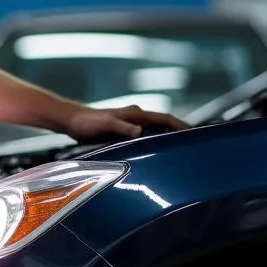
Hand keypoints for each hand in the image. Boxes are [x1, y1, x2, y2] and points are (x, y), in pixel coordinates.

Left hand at [64, 103, 189, 141]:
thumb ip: (122, 128)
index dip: (180, 125)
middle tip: (195, 142)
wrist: (71, 120)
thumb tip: (140, 131)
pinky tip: (156, 152)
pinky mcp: (124, 131)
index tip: (195, 132)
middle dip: (179, 131)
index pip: (164, 118)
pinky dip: (155, 142)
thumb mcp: (104, 125)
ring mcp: (130, 124)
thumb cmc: (86, 122)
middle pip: (163, 124)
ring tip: (181, 148)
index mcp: (135, 114)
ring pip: (155, 130)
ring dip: (168, 136)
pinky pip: (146, 136)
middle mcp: (135, 117)